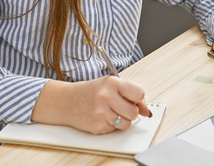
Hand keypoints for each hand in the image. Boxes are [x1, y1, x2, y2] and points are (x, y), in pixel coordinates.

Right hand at [32, 76, 151, 133]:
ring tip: (110, 112)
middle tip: (119, 106)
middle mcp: (106, 96)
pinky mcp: (97, 125)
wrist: (67, 101)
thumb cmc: (91, 92)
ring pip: (127, 123)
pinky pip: (115, 129)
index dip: (137, 98)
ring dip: (121, 120)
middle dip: (130, 111)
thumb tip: (146, 110)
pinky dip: (111, 125)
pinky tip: (101, 117)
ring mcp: (101, 112)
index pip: (139, 93)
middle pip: (134, 111)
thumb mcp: (110, 86)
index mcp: (112, 82)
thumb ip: (130, 94)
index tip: (131, 99)